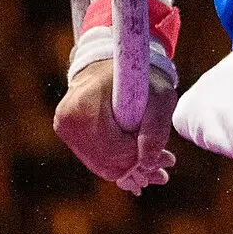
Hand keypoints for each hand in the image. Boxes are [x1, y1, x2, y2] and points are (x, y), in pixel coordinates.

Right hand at [53, 53, 173, 190]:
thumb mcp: (161, 96)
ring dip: (129, 170)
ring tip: (155, 167)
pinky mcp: (67, 133)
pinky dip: (117, 163)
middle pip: (107, 163)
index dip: (142, 157)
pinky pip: (95, 160)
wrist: (114, 63)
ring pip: (101, 166)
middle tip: (165, 166)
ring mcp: (64, 128)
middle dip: (138, 168)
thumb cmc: (140, 76)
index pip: (115, 150)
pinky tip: (137, 162)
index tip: (167, 158)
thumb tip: (148, 164)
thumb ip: (156, 129)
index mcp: (85, 104)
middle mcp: (68, 119)